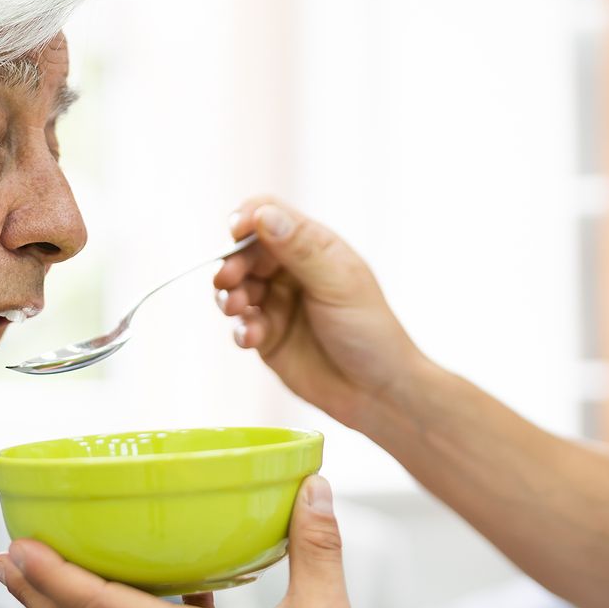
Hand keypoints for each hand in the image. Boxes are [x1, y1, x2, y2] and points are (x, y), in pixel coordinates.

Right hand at [214, 198, 422, 432]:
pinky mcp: (267, 337)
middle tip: (230, 279)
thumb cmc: (370, 331)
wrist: (378, 393)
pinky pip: (240, 325)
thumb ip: (299, 249)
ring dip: (230, 295)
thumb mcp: (337, 283)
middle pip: (245, 252)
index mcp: (313, 247)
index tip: (235, 231)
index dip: (249, 218)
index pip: (270, 216)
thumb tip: (262, 214)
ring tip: (237, 308)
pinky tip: (251, 337)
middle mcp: (290, 271)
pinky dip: (240, 328)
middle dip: (233, 263)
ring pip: (236, 288)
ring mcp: (277, 304)